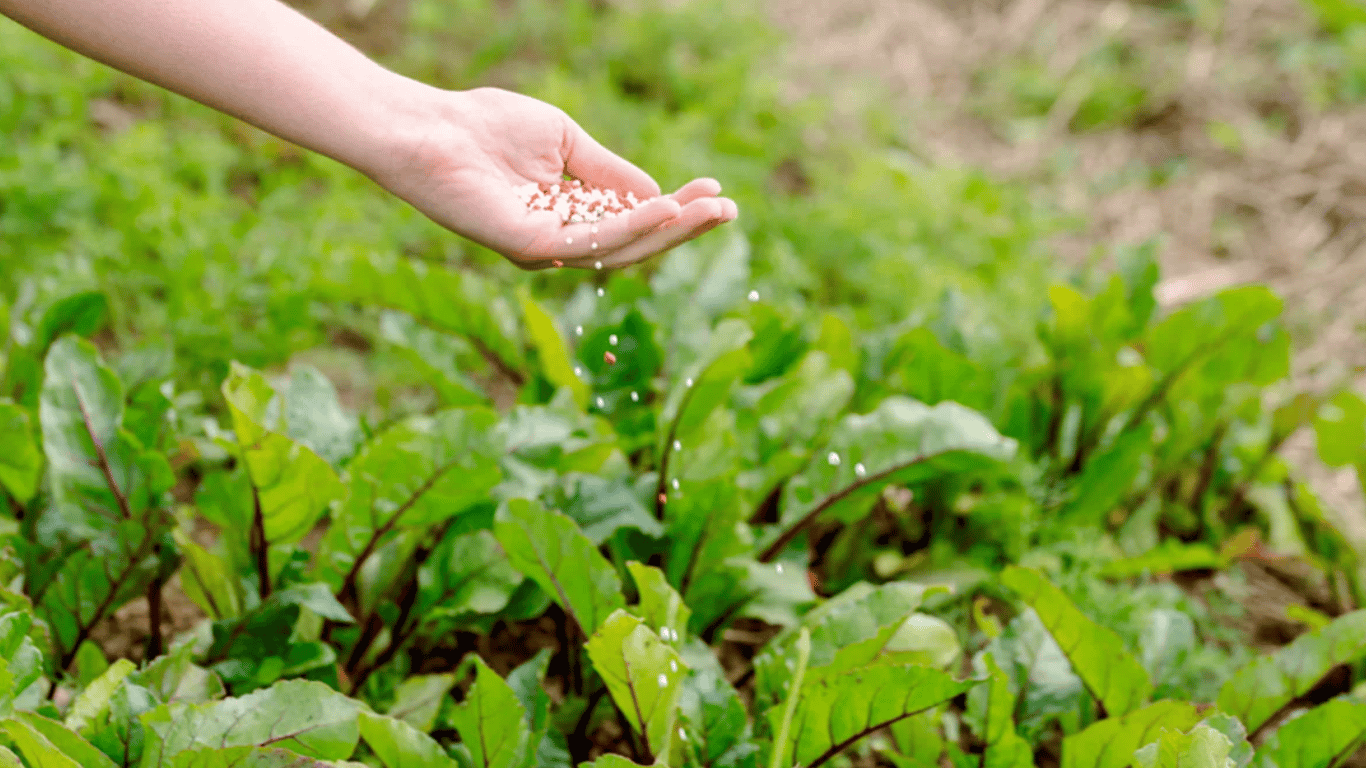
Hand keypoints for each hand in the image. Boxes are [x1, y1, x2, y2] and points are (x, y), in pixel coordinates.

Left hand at [376, 86, 738, 269]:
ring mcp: (544, 248)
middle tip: (729, 211)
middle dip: (685, 228)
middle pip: (636, 243)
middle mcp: (559, 241)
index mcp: (568, 216)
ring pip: (621, 249)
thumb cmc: (486, 126)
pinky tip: (665, 207)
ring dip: (670, 230)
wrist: (430, 128)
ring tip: (709, 211)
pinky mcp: (528, 247)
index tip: (718, 195)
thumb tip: (660, 195)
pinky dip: (633, 226)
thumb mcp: (565, 141)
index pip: (633, 222)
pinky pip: (592, 241)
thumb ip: (608, 171)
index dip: (678, 210)